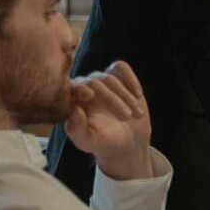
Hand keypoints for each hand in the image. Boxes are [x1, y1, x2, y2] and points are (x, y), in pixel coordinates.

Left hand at [65, 61, 152, 179]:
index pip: (71, 88)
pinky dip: (131, 79)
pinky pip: (121, 67)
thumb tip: (75, 110)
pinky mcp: (117, 75)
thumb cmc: (104, 142)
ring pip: (110, 77)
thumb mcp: (89, 142)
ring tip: (136, 114)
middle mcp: (84, 87)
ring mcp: (101, 80)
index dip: (78, 88)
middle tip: (126, 117)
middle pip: (95, 82)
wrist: (127, 139)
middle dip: (113, 100)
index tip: (90, 96)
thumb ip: (77, 130)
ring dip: (126, 96)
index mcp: (72, 101)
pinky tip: (138, 95)